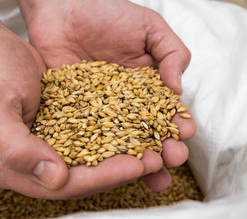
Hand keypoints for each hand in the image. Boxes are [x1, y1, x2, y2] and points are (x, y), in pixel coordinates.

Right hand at [0, 27, 147, 198]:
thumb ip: (16, 147)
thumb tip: (54, 178)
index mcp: (4, 167)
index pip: (58, 185)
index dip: (98, 178)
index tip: (133, 166)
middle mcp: (26, 164)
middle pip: (77, 179)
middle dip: (116, 171)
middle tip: (152, 160)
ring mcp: (42, 148)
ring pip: (87, 162)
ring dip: (119, 157)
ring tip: (152, 149)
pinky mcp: (56, 131)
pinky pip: (88, 141)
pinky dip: (111, 139)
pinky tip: (134, 134)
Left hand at [19, 0, 195, 191]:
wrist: (62, 7)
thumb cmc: (107, 13)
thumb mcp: (148, 28)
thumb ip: (171, 53)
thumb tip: (178, 89)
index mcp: (145, 88)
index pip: (165, 112)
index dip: (177, 125)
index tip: (184, 134)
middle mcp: (123, 105)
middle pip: (145, 135)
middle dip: (161, 150)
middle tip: (171, 160)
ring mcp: (97, 113)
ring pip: (118, 144)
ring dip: (134, 161)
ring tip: (148, 174)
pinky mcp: (72, 115)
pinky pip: (83, 137)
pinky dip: (94, 154)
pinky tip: (106, 167)